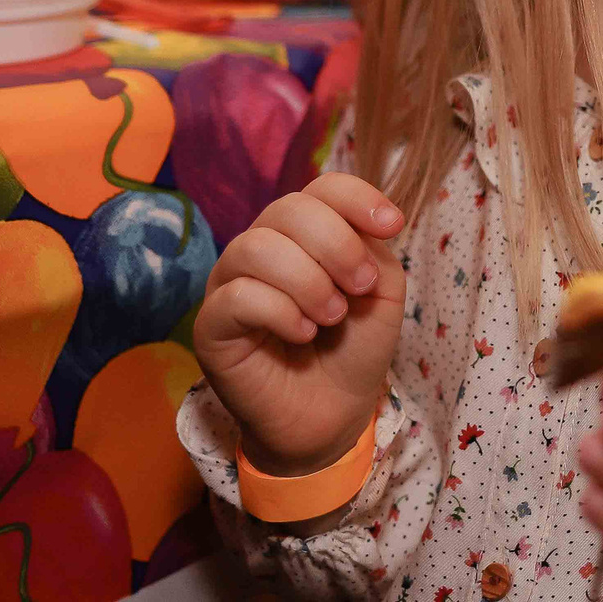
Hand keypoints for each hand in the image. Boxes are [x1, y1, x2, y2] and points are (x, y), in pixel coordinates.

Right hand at [193, 173, 407, 474]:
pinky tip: (303, 334)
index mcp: (304, 233)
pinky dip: (280, 311)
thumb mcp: (380, 293)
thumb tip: (360, 225)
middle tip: (359, 287)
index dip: (357, 198)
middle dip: (336, 245)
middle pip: (289, 209)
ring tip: (332, 316)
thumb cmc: (353, 348)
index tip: (391, 227)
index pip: (322, 188)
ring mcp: (231, 283)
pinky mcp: (211, 324)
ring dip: (308, 280)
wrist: (333, 414)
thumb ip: (373, 250)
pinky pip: (237, 296)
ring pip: (257, 247)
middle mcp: (263, 247)